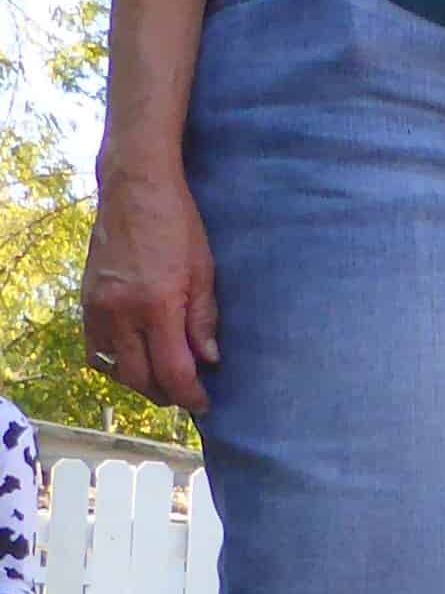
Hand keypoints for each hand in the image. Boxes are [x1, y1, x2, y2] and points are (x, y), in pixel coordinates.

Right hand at [81, 168, 219, 415]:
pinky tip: (135, 359)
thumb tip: (209, 360)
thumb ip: (203, 320)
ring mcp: (98, 308)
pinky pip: (94, 349)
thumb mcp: (203, 271)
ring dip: (139, 382)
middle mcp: (121, 313)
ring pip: (113, 369)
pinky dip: (115, 364)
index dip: (190, 395)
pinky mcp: (86, 301)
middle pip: (140, 378)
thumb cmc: (177, 225)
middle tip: (186, 395)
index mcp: (156, 306)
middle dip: (165, 395)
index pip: (173, 371)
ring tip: (163, 380)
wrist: (134, 189)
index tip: (204, 403)